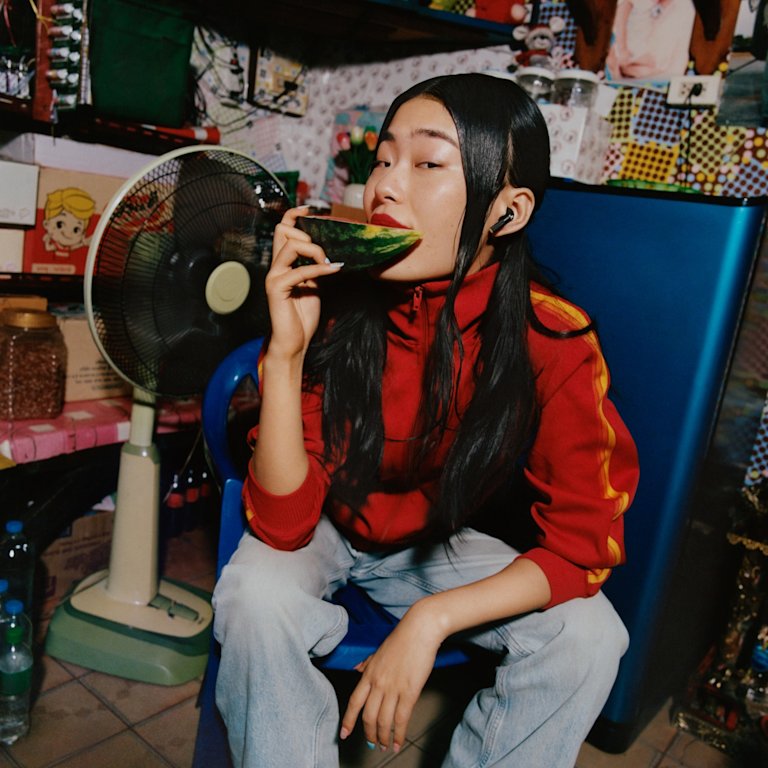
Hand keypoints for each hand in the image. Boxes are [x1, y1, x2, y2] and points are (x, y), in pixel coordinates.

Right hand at [265, 205, 342, 359]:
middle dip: (308, 235)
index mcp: (283, 263)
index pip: (282, 229)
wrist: (294, 342)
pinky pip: (299, 270)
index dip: (294, 215)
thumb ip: (316, 267)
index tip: (310, 209)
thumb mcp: (315, 286)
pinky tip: (333, 270)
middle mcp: (275, 266)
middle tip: (325, 254)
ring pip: (290, 245)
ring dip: (314, 250)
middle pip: (283, 230)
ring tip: (328, 264)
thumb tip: (328, 251)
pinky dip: (319, 269)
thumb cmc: (303, 317)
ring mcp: (274, 276)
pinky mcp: (277, 288)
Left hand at [339, 606, 443, 752]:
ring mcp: (393, 688)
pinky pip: (401, 719)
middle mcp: (378, 683)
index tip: (344, 734)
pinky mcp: (410, 691)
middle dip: (369, 734)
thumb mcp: (379, 651)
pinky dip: (399, 734)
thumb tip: (357, 668)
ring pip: (383, 721)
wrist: (420, 629)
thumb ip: (367, 663)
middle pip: (368, 716)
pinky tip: (399, 742)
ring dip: (383, 737)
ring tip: (386, 746)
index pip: (354, 702)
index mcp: (369, 673)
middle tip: (372, 744)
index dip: (348, 720)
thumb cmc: (402, 638)